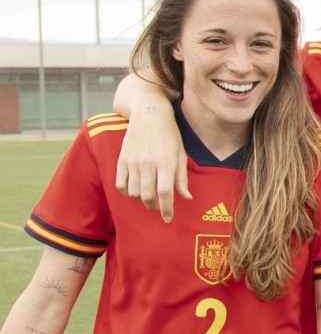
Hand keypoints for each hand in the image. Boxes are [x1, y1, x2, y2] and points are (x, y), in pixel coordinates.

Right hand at [114, 99, 189, 221]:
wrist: (149, 114)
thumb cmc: (170, 135)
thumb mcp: (181, 154)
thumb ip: (182, 178)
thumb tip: (187, 198)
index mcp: (166, 162)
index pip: (165, 193)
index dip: (167, 209)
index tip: (168, 219)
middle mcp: (148, 163)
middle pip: (148, 196)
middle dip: (154, 207)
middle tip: (159, 208)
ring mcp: (133, 161)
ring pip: (134, 193)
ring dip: (142, 200)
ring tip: (149, 199)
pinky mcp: (122, 159)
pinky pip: (120, 184)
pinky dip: (127, 192)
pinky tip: (135, 191)